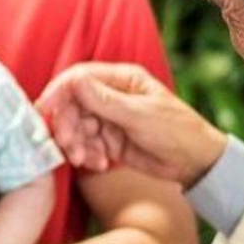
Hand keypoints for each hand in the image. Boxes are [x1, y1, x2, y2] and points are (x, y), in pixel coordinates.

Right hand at [37, 63, 226, 186]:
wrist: (197, 164)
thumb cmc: (178, 131)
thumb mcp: (141, 116)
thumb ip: (105, 100)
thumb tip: (74, 81)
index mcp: (122, 79)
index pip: (79, 78)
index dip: (59, 93)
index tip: (45, 111)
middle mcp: (112, 96)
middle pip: (74, 105)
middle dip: (69, 127)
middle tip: (71, 147)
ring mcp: (110, 119)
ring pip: (78, 127)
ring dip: (77, 145)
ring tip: (88, 161)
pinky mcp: (110, 140)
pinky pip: (87, 145)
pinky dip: (88, 156)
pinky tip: (102, 165)